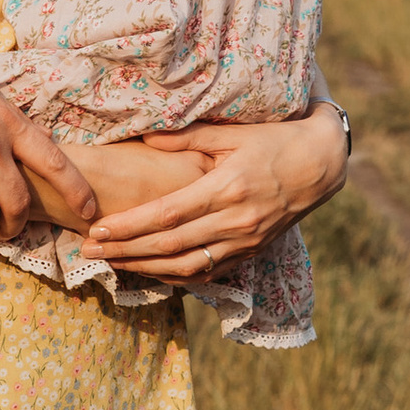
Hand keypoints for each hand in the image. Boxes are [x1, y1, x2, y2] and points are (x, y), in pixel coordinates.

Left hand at [78, 92, 346, 278]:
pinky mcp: (251, 253)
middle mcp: (235, 221)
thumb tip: (143, 136)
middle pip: (169, 246)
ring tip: (110, 265)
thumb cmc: (274, 140)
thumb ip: (186, 137)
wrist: (321, 165)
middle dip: (124, 251)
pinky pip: (208, 273)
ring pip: (186, 267)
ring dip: (144, 269)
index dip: (129, 226)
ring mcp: (245, 242)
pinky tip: (149, 271)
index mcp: (227, 188)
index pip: (166, 215)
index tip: (97, 229)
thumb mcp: (232, 132)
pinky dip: (175, 276)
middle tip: (87, 252)